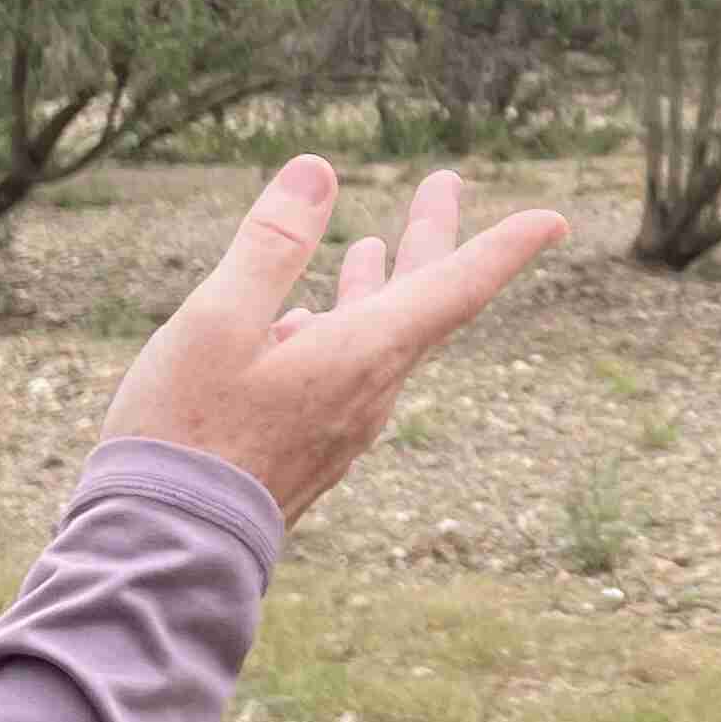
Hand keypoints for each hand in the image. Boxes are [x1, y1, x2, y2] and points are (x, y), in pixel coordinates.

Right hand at [99, 156, 566, 529]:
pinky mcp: (311, 449)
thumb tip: (318, 171)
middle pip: (420, 302)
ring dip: (377, 284)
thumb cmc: (187, 431)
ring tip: (372, 247)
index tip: (551, 220)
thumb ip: (270, 244)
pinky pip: (342, 374)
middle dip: (430, 237)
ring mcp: (342, 425)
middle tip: (444, 183)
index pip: (456, 287)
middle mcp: (369, 391)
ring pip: (377, 338)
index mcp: (363, 354)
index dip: (504, 247)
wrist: (169, 550)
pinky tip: (298, 321)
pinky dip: (335, 329)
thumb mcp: (218, 321)